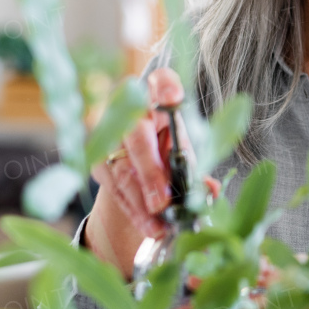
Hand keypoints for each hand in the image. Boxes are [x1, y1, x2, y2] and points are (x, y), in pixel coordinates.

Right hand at [85, 67, 220, 279]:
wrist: (138, 157)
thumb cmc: (168, 146)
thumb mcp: (184, 151)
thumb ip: (195, 168)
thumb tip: (210, 191)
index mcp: (158, 97)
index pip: (160, 81)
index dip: (166, 88)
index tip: (173, 98)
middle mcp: (131, 111)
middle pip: (137, 137)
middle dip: (150, 172)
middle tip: (163, 201)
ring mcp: (109, 135)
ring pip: (123, 170)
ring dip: (142, 202)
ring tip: (160, 226)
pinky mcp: (98, 160)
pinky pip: (115, 189)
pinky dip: (134, 211)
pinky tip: (148, 226)